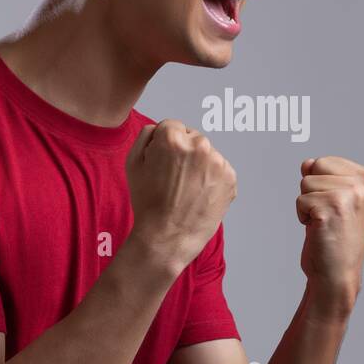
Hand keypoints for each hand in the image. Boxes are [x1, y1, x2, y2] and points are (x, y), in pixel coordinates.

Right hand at [125, 120, 236, 274]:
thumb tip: (161, 128)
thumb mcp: (133, 163)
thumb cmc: (148, 202)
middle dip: (184, 154)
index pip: (171, 126)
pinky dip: (211, 180)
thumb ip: (147, 135)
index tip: (162, 164)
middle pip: (192, 138)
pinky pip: (219, 170)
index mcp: (173, 138)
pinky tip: (198, 196)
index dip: (164, 146)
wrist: (168, 237)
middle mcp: (199, 145)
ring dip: (199, 166)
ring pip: (207, 155)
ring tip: (186, 191)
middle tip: (173, 180)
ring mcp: (218, 162)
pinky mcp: (231, 178)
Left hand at [295, 156, 363, 310]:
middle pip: (316, 166)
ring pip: (306, 182)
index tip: (337, 209)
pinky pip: (300, 200)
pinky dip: (302, 217)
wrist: (337, 275)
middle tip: (329, 217)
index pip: (327, 161)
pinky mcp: (332, 208)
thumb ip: (325, 175)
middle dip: (314, 192)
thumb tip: (307, 163)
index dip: (322, 186)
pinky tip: (319, 231)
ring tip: (325, 224)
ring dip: (308, 205)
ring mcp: (351, 195)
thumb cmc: (336, 238)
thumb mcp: (337, 199)